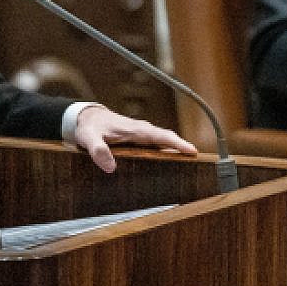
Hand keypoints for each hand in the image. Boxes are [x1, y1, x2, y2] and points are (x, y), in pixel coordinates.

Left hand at [71, 106, 196, 173]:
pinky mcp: (138, 139)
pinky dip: (166, 152)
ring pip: (163, 142)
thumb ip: (98, 150)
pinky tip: (170, 165)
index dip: (177, 143)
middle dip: (183, 149)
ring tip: (191, 168)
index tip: (192, 151)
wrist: (86, 117)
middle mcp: (142, 131)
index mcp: (135, 129)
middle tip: (200, 164)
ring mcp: (141, 135)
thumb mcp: (88, 138)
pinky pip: (156, 145)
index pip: (161, 136)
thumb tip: (111, 167)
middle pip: (167, 139)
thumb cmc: (89, 127)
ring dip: (176, 151)